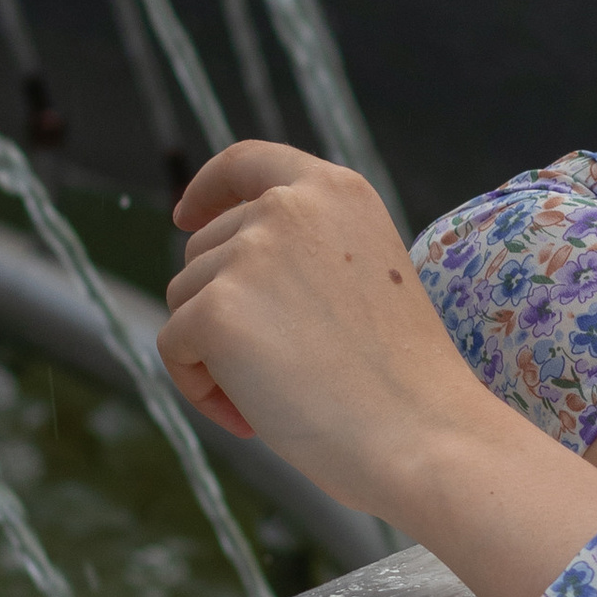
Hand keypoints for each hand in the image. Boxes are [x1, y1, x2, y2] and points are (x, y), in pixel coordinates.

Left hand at [160, 144, 495, 514]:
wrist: (422, 434)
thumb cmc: (403, 378)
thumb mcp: (364, 276)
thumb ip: (304, 252)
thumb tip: (220, 269)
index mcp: (336, 191)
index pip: (248, 162)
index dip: (208, 188)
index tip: (185, 214)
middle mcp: (288, 206)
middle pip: (203, 249)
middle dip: (221, 308)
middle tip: (279, 371)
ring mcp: (249, 255)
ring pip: (184, 300)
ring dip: (211, 353)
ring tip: (275, 397)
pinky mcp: (216, 310)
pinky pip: (173, 347)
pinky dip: (199, 389)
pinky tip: (253, 418)